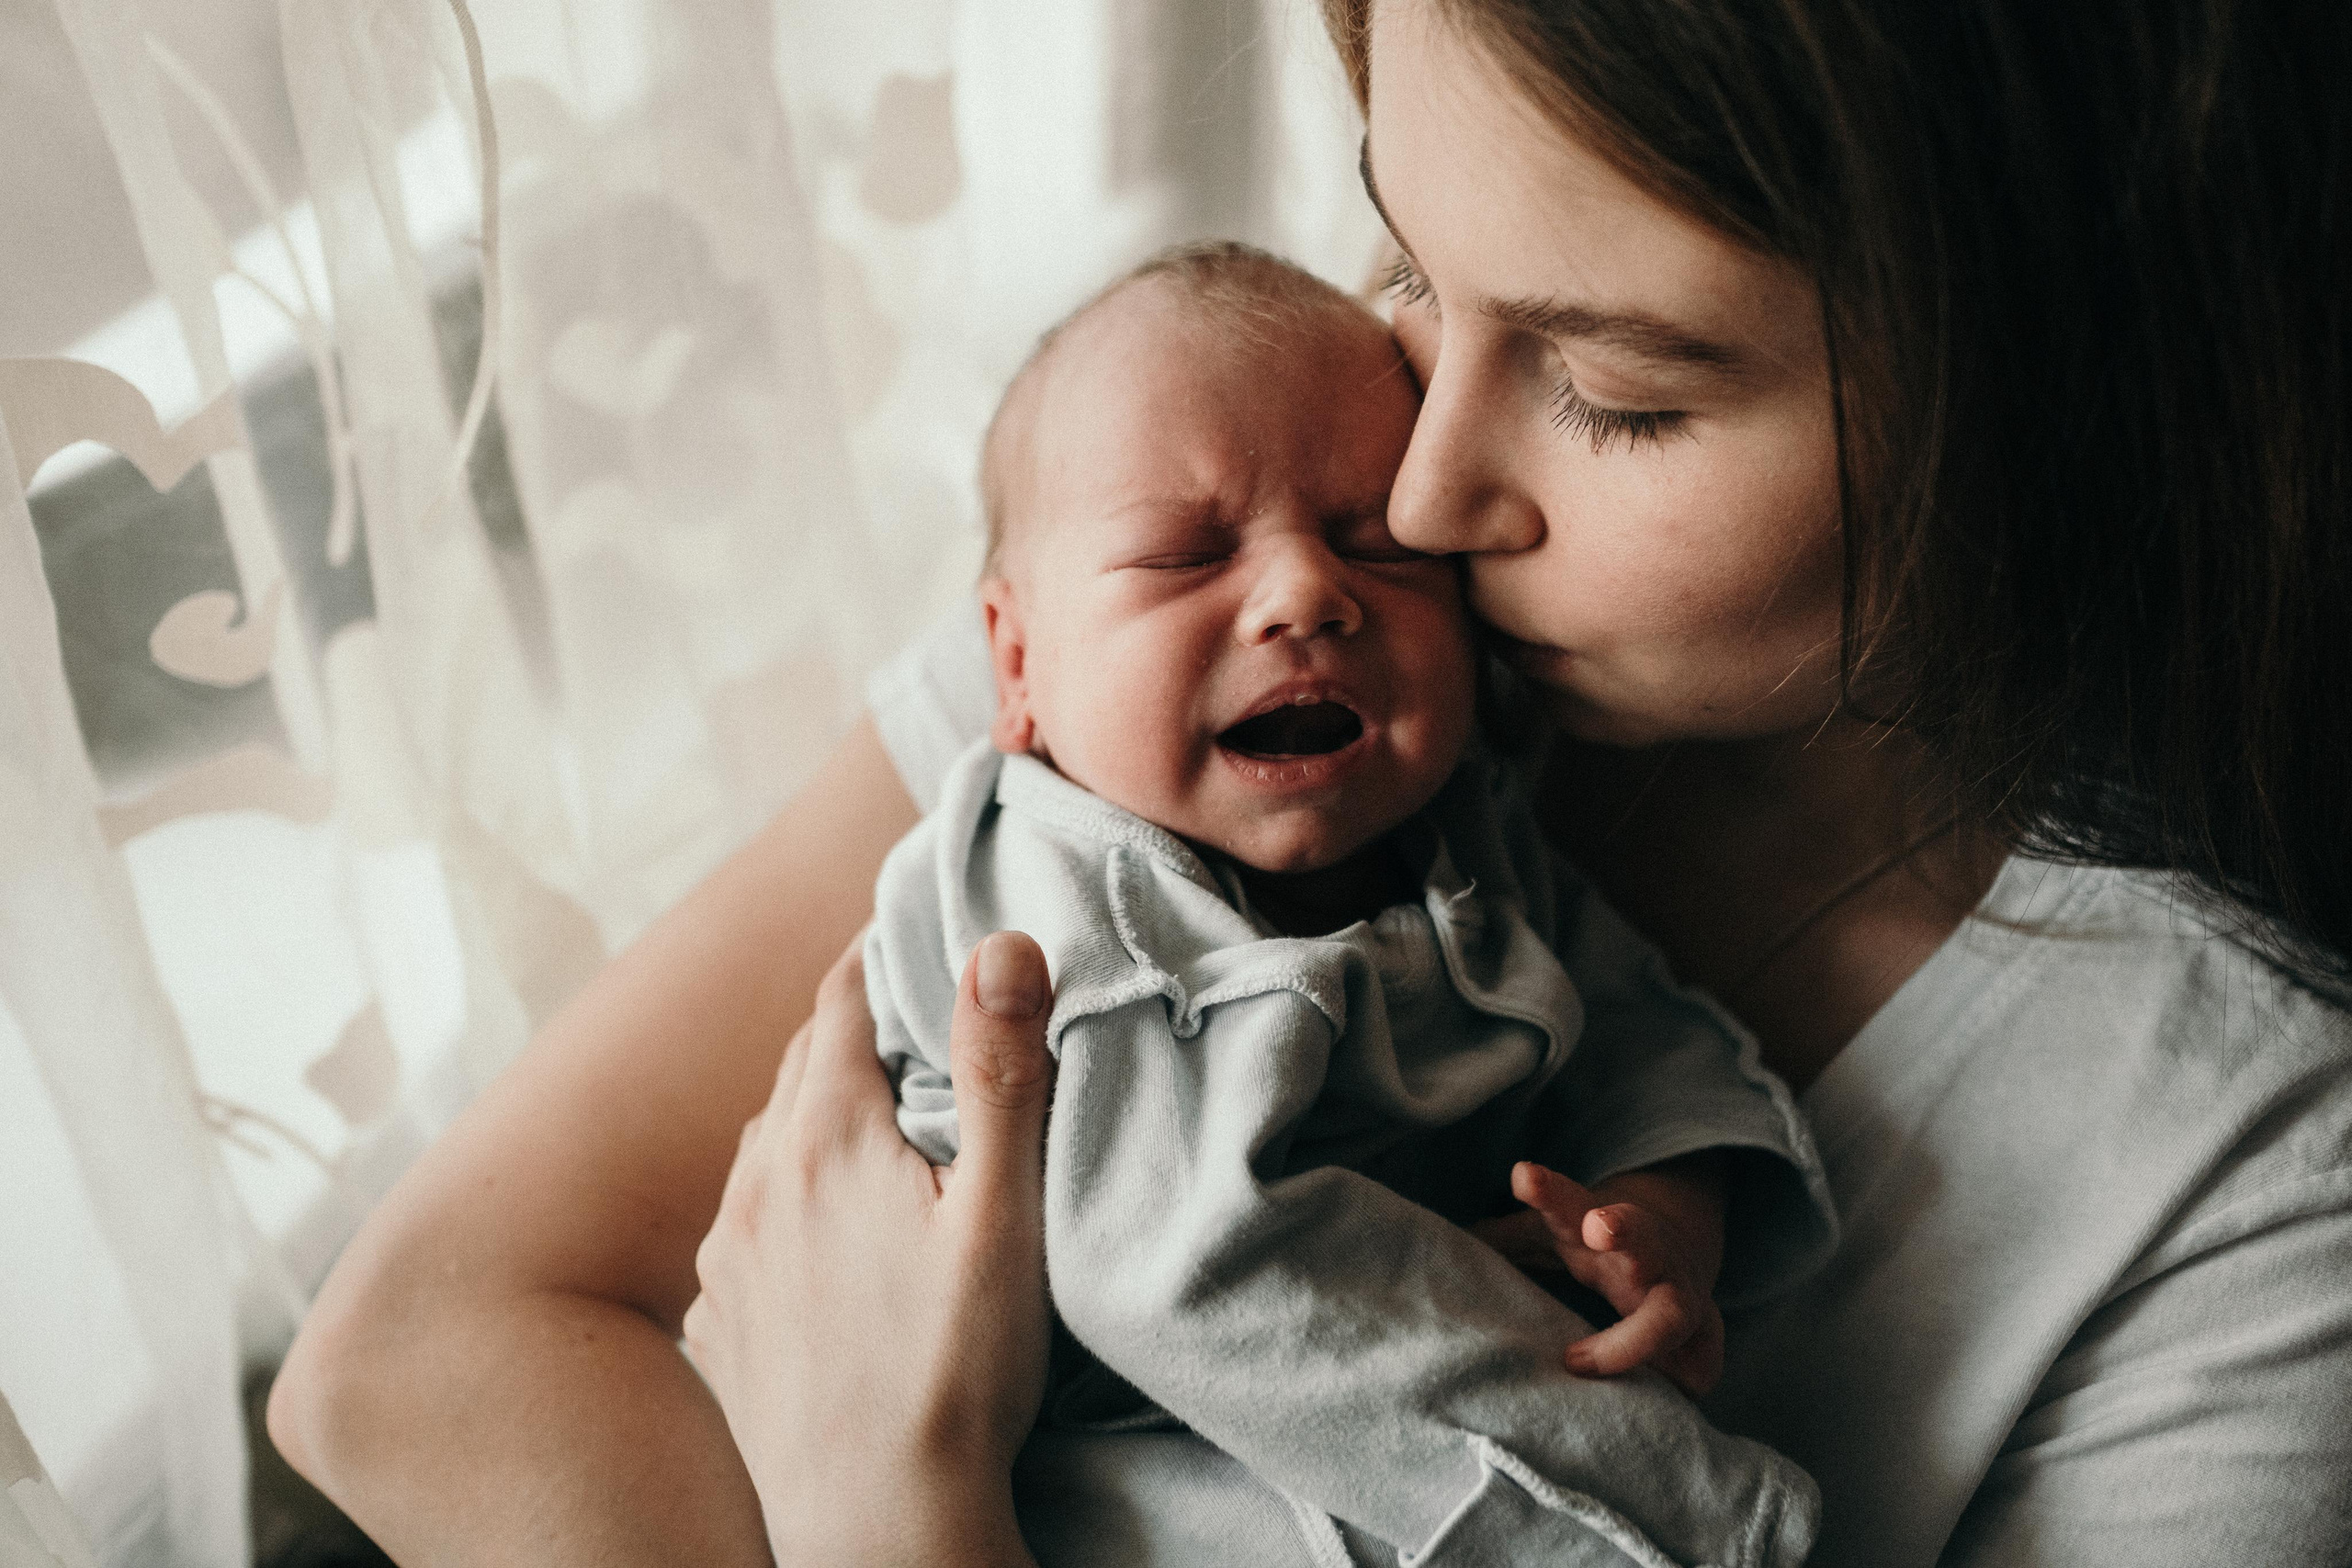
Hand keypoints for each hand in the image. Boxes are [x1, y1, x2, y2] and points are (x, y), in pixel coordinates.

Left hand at [683, 931, 1054, 1567]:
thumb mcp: (1003, 1216)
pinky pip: (743, 1226)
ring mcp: (724, 1261)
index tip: (909, 926)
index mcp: (826, 1140)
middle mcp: (756, 1185)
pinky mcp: (715, 1326)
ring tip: (867, 1114)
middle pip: (802, 1065)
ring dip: (812, 1112)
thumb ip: (1001, 1073)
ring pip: (766, 1144)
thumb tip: (999, 944)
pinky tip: (816, 1227)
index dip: (879, 953)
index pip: (842, 1000)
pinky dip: (782, 1197)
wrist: (877, 1530)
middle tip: (904, 1005)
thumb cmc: (954, 1375)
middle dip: (850, 1025)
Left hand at [1473, 1157, 1728, 1395]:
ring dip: (1635, 1339)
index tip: (1522, 1175)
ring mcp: (1678, 1297)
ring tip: (1579, 1362)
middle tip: (1596, 1227)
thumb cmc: (1597, 1247)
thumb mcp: (1552, 1232)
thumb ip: (1504, 1237)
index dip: (1549, 1190)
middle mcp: (1645, 1257)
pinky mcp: (1702, 1340)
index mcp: (1599, 1228)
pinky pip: (1698, 1367)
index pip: (1572, 1202)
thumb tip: (1437, 1246)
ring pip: (1672, 1312)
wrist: (1680, 1257)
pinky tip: (1655, 1402)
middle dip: (1623, 1229)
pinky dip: (1678, 1384)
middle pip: (1641, 1236)